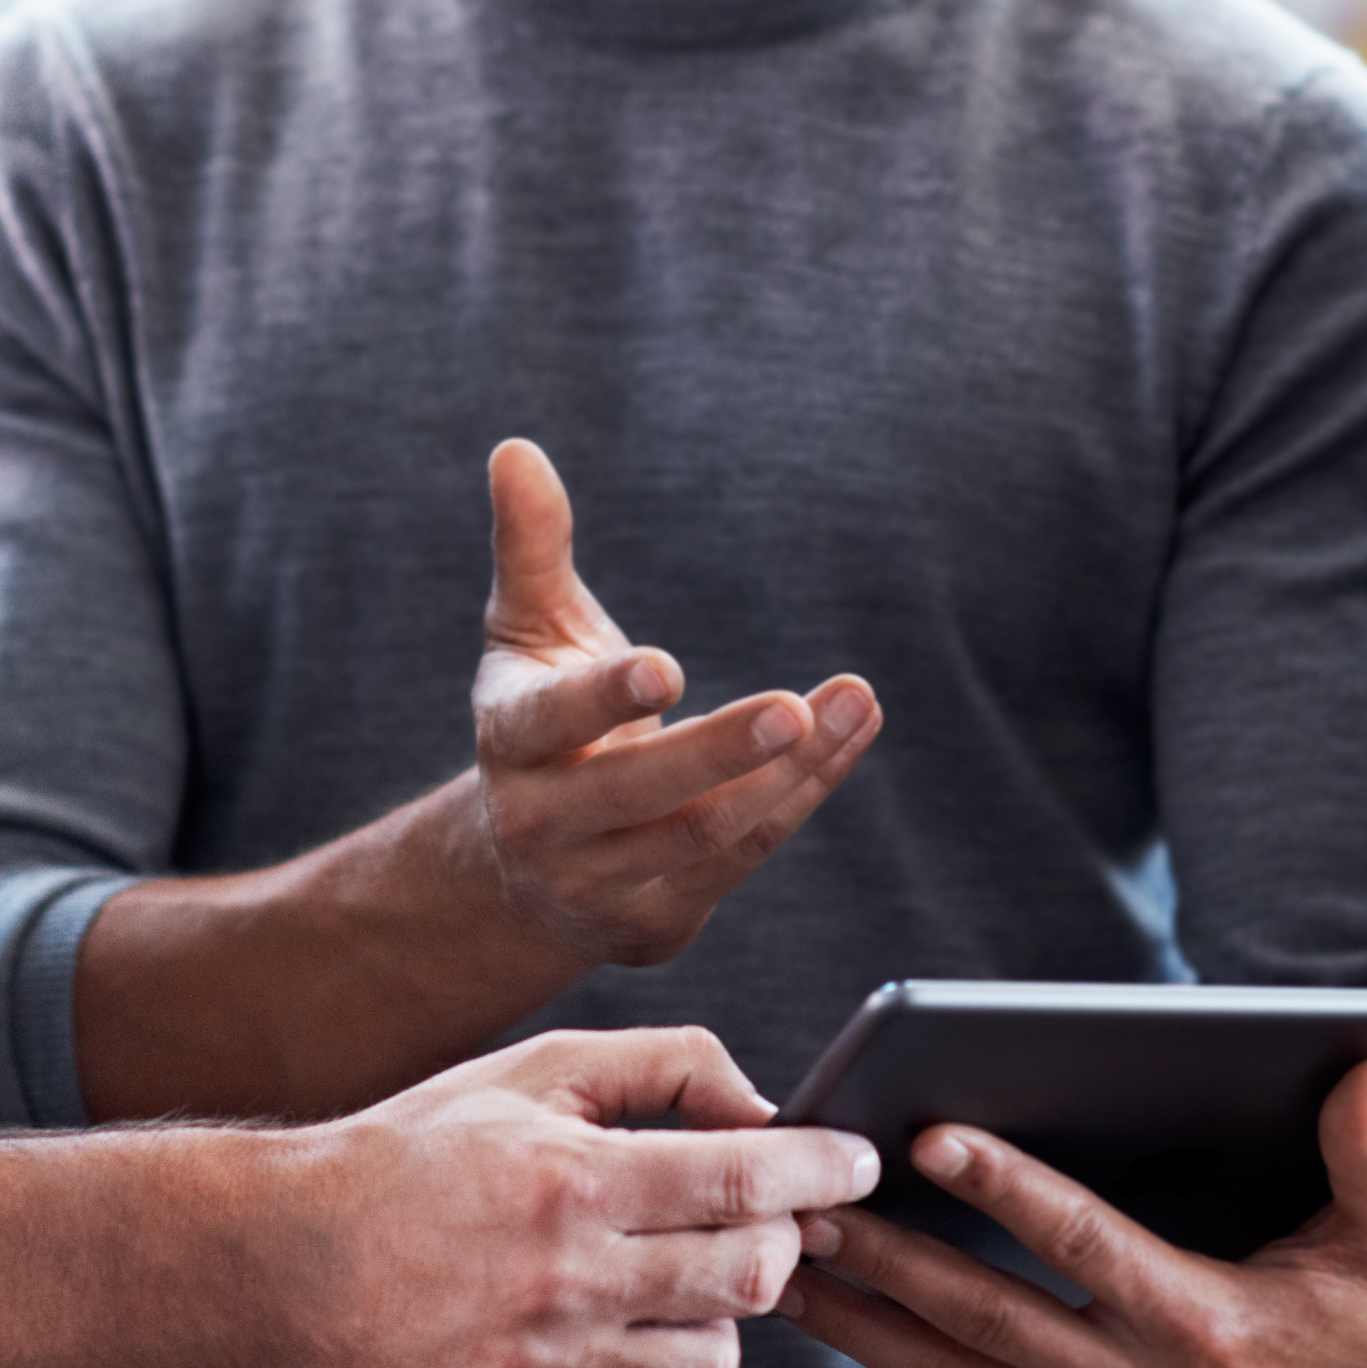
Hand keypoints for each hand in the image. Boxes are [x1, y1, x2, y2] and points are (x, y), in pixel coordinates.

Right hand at [274, 1024, 883, 1367]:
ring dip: (707, 1320)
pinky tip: (581, 1337)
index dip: (820, 1168)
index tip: (856, 1161)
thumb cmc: (421, 1153)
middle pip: (749, 1281)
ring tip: (657, 1282)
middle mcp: (560, 1280)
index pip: (741, 1175)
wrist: (285, 1263)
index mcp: (569, 1179)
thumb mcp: (535, 1074)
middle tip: (763, 1217)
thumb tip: (766, 1106)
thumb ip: (664, 1068)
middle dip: (780, 1243)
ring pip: (706, 1366)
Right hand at [467, 436, 881, 965]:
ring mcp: (601, 881)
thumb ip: (530, 543)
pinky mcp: (656, 919)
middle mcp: (544, 822)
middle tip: (794, 709)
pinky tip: (849, 735)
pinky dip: (803, 795)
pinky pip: (743, 856)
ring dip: (792, 773)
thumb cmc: (539, 718)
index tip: (666, 669)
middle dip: (721, 752)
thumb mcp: (525, 631)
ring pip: (706, 832)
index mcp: (511, 740)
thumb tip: (516, 448)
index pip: (549, 723)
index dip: (604, 697)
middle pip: (639, 793)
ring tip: (855, 701)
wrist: (518, 869)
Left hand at [775, 1060, 1366, 1367]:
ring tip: (786, 1266)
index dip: (1008, 1188)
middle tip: (808, 1203)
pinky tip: (841, 1325)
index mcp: (1201, 1326)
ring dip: (866, 1324)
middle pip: (987, 1316)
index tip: (932, 1135)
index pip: (1083, 1244)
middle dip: (892, 1260)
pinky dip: (899, 1367)